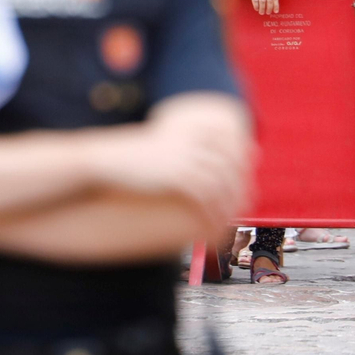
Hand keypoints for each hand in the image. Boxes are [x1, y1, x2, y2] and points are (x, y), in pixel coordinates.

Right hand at [91, 106, 250, 226]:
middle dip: (240, 185)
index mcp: (190, 131)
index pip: (228, 144)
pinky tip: (213, 223)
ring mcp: (185, 159)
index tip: (248, 178)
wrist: (107, 160)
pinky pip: (204, 196)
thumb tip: (194, 158)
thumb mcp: (159, 145)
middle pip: (228, 165)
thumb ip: (181, 146)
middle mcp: (192, 142)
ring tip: (230, 218)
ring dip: (229, 203)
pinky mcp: (176, 177)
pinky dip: (212, 211)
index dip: (241, 161)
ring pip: (220, 183)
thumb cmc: (132, 156)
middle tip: (246, 203)